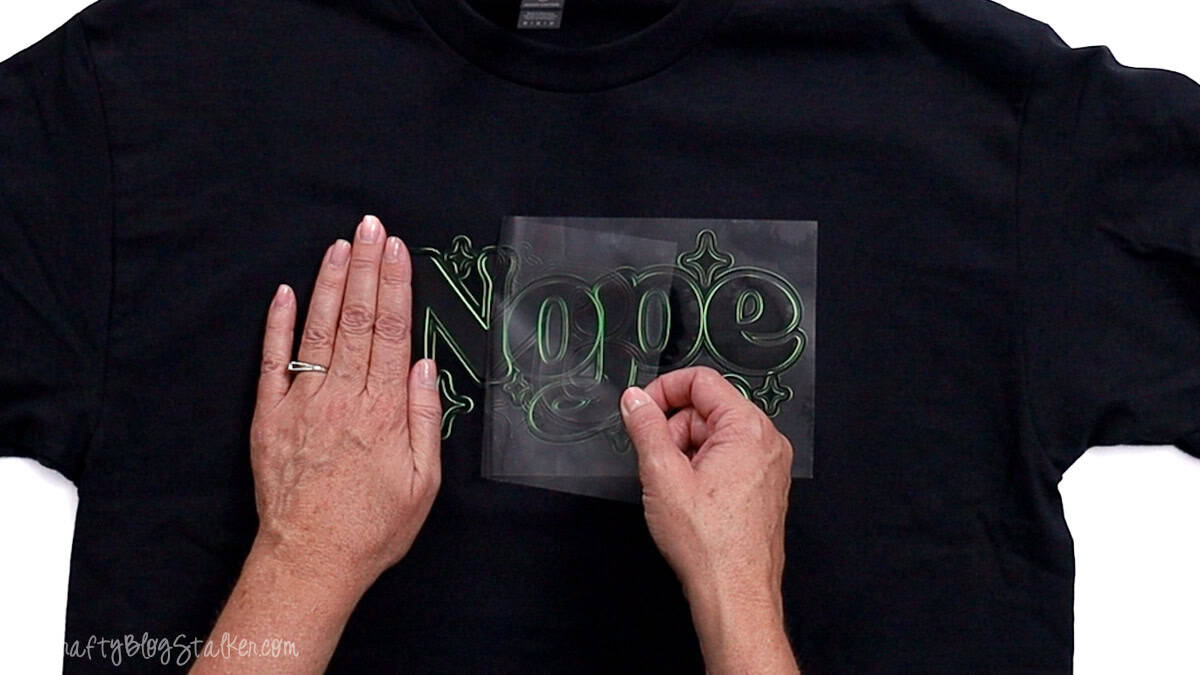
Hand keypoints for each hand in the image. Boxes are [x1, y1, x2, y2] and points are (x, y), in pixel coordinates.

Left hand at [249, 215, 441, 591]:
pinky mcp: (270, 417)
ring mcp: (303, 404)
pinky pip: (274, 362)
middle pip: (359, 320)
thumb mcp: (423, 482)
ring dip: (331, 284)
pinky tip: (286, 292)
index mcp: (384, 410)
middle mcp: (344, 397)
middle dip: (367, 268)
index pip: (393, 332)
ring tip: (340, 245)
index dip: (396, 285)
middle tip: (371, 226)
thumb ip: (425, 419)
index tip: (398, 249)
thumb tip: (425, 366)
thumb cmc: (373, 527)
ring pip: (319, 330)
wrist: (310, 560)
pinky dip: (279, 325)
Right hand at [620, 366, 797, 673]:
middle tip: (655, 464)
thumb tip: (634, 398)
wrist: (735, 595)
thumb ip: (645, 427)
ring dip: (686, 452)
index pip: (702, 381)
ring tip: (672, 489)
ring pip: (715, 436)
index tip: (639, 412)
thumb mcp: (662, 475)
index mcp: (748, 428)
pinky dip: (702, 469)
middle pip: (708, 409)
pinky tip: (689, 499)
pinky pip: (728, 459)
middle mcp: (767, 441)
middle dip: (674, 430)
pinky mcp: (765, 487)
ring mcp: (769, 465)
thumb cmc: (706, 542)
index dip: (664, 391)